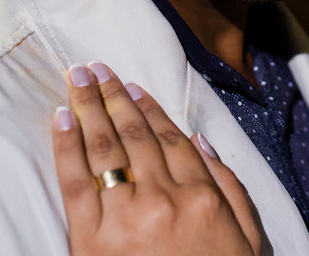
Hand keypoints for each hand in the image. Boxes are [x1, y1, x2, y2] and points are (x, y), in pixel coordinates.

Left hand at [52, 63, 262, 255]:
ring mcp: (126, 218)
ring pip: (105, 148)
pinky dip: (66, 145)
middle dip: (113, 96)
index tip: (133, 86)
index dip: (149, 109)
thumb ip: (229, 187)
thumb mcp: (247, 238)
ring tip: (77, 79)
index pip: (170, 139)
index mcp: (202, 197)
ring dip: (89, 107)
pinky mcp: (92, 240)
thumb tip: (202, 140)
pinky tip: (61, 119)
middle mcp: (164, 199)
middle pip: (135, 135)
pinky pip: (76, 182)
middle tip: (95, 69)